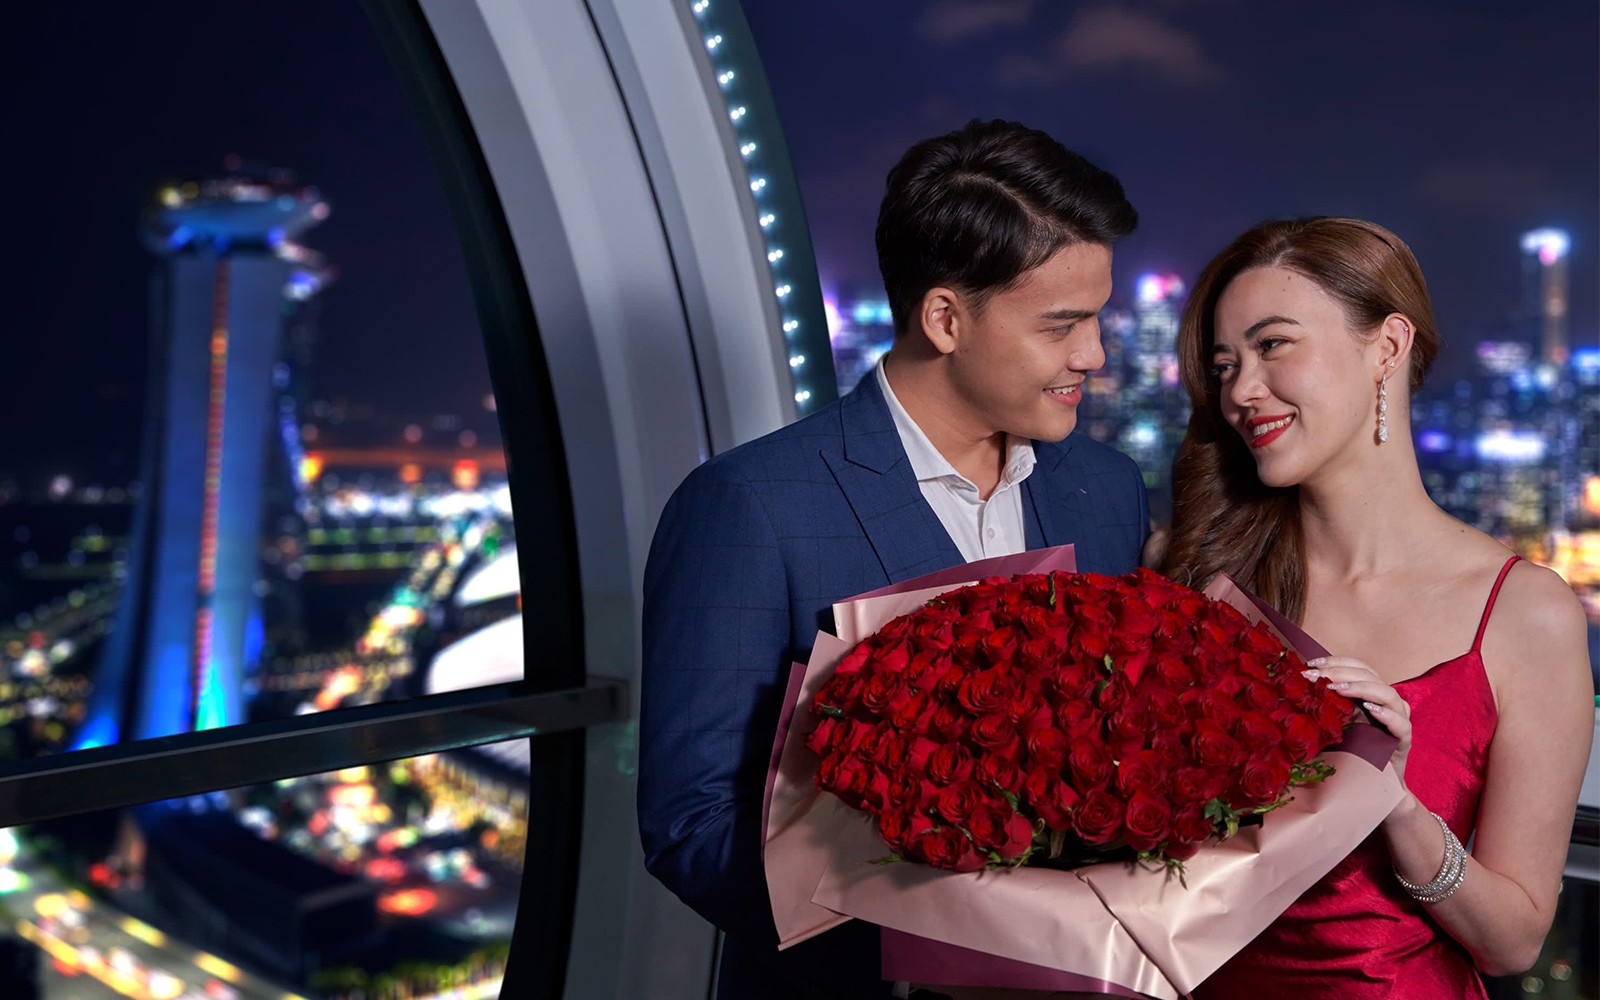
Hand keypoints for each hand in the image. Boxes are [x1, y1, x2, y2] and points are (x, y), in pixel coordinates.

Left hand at [1304, 656, 1412, 788]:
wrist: (1372, 784)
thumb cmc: (1350, 751)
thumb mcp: (1334, 724)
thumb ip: (1325, 706)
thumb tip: (1295, 689)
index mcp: (1370, 694)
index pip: (1358, 668)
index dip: (1337, 662)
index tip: (1312, 664)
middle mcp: (1386, 702)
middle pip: (1371, 676)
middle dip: (1342, 673)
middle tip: (1318, 677)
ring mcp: (1398, 720)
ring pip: (1389, 694)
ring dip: (1362, 688)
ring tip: (1338, 688)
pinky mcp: (1405, 740)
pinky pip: (1401, 723)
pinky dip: (1386, 714)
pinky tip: (1370, 710)